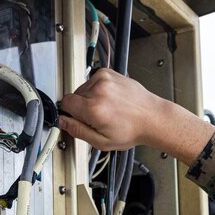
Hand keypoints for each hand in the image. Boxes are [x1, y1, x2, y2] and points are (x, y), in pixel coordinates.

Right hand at [59, 69, 214, 164]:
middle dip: (82, 107)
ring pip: (83, 88)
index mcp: (94, 109)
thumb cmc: (132, 130)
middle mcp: (99, 90)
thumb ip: (78, 131)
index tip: (78, 118)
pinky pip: (93, 80)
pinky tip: (110, 99)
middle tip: (98, 117)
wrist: (152, 118)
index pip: (66, 103)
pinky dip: (97, 89)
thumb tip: (62, 122)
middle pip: (74, 95)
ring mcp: (104, 79)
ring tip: (107, 108)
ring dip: (90, 98)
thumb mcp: (102, 142)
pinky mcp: (109, 73)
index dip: (70, 112)